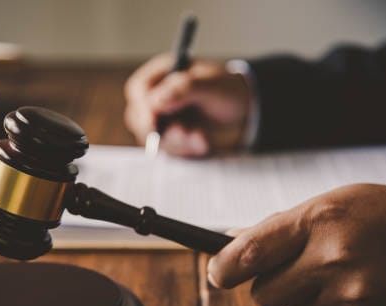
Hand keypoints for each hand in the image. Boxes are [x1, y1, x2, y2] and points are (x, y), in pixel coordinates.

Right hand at [124, 54, 249, 156]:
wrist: (247, 113)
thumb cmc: (230, 91)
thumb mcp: (211, 85)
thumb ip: (184, 89)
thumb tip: (157, 100)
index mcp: (164, 74)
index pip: (139, 90)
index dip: (142, 107)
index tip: (153, 122)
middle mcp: (160, 96)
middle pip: (138, 117)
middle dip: (158, 130)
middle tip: (181, 133)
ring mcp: (165, 119)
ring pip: (153, 137)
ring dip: (177, 141)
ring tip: (200, 137)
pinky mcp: (173, 138)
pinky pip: (170, 150)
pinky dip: (187, 149)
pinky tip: (203, 142)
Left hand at [207, 184, 385, 305]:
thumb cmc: (382, 217)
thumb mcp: (332, 203)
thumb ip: (281, 226)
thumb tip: (233, 243)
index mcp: (319, 221)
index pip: (251, 252)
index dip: (225, 267)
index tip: (217, 275)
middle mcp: (334, 260)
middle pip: (263, 296)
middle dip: (273, 287)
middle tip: (302, 272)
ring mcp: (353, 300)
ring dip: (309, 302)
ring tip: (345, 278)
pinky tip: (362, 295)